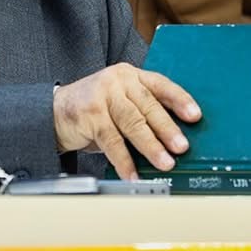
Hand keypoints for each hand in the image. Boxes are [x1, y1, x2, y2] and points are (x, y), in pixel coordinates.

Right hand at [52, 62, 199, 179]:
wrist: (55, 112)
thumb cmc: (95, 111)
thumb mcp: (121, 104)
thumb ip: (143, 113)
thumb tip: (174, 141)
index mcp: (131, 76)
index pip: (161, 85)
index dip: (180, 100)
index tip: (195, 116)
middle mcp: (118, 81)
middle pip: (148, 106)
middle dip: (167, 129)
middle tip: (181, 147)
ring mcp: (102, 95)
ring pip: (132, 122)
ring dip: (150, 146)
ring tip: (164, 163)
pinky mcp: (89, 114)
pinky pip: (111, 141)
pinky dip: (124, 161)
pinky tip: (132, 174)